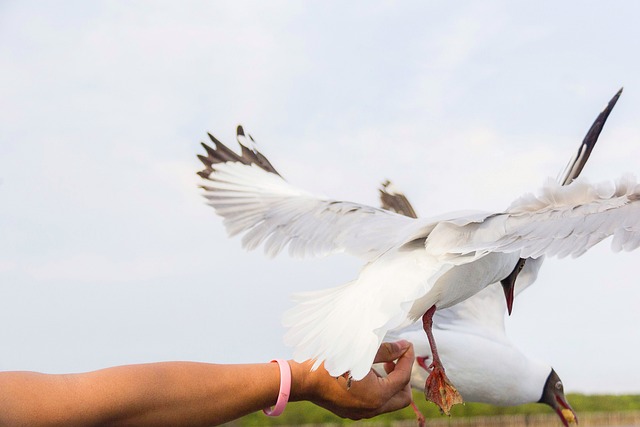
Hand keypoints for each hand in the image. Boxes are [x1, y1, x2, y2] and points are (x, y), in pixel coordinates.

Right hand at [290, 340, 413, 419]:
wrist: (302, 379)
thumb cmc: (330, 363)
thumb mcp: (361, 352)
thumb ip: (386, 350)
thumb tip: (403, 347)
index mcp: (377, 396)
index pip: (403, 377)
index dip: (407, 359)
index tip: (406, 346)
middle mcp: (371, 409)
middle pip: (401, 397)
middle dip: (402, 377)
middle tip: (394, 360)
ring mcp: (360, 412)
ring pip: (387, 401)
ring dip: (389, 383)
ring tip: (379, 364)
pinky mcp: (350, 411)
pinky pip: (372, 403)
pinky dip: (376, 390)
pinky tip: (365, 374)